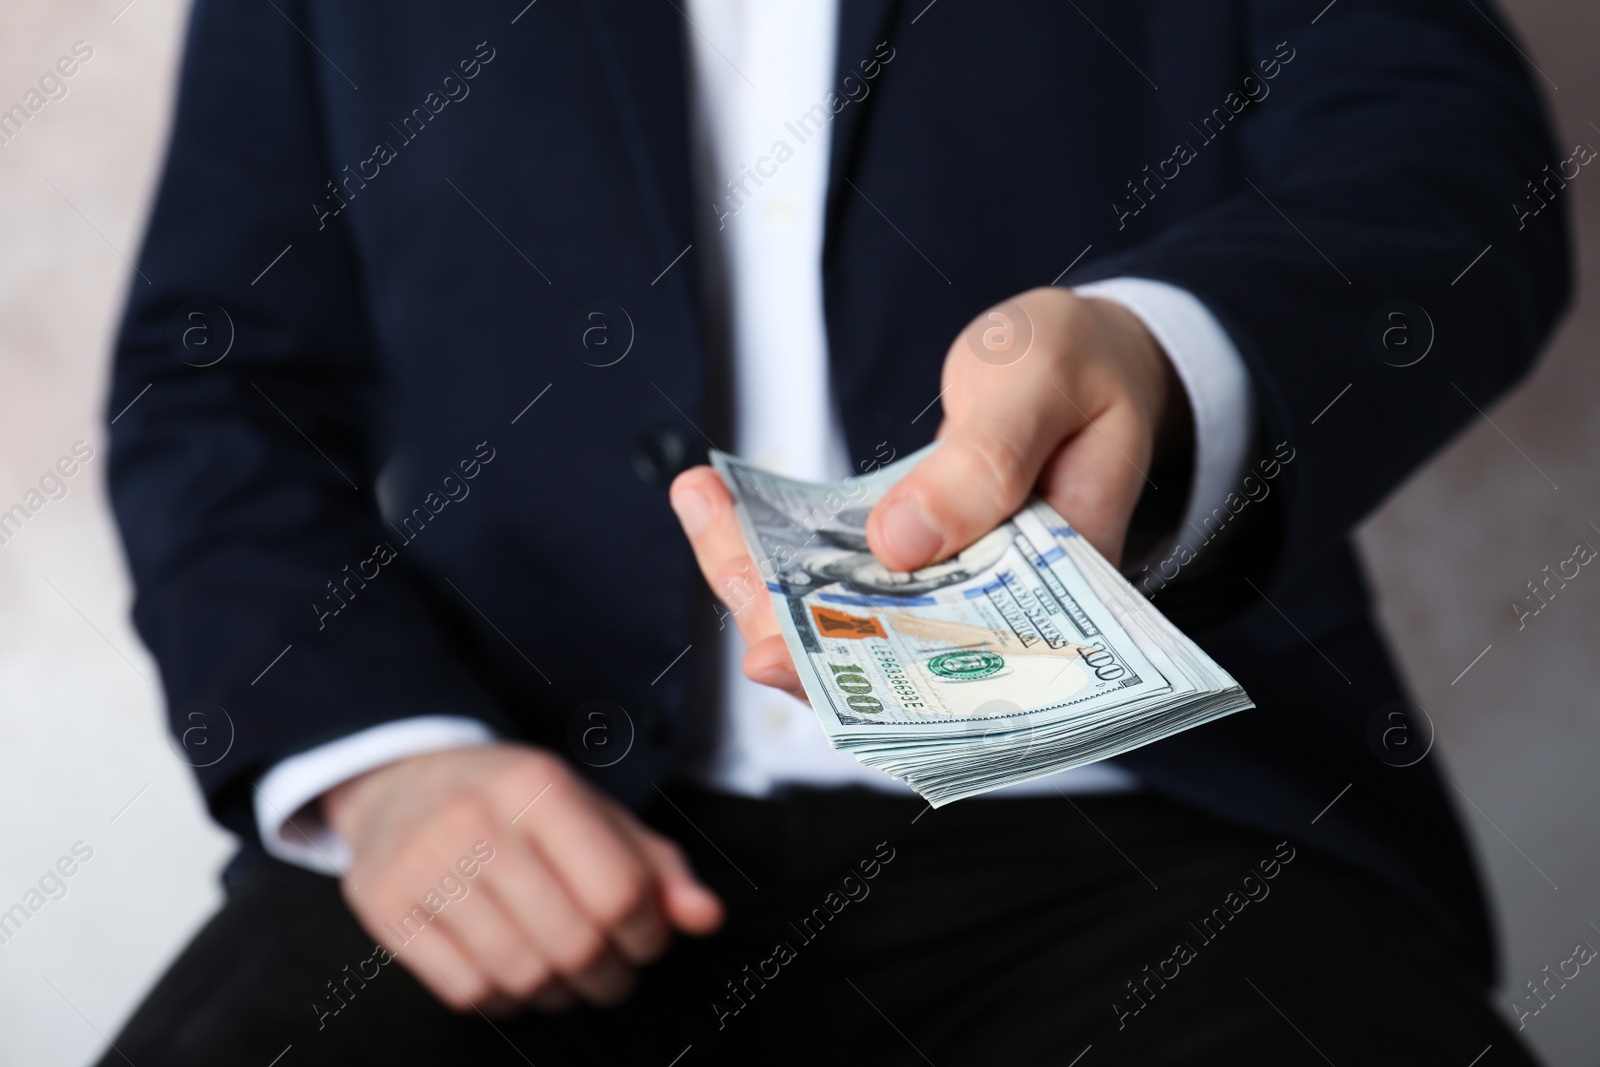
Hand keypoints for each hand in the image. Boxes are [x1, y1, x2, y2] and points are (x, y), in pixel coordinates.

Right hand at [321, 743, 723, 1013]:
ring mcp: (424, 865)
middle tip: (613, 975)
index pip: (620, 891)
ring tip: (569, 979)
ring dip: (561, 996)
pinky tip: (515, 976)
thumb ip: (656, 866)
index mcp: (539, 786)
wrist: (402, 781)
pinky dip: (507, 1001)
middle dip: (610, 977)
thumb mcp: (592, 813)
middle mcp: (477, 821)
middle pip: (574, 943)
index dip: (649, 934)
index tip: (645, 939)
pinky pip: (468, 992)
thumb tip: (707, 918)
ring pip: (522, 975)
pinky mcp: (385, 908)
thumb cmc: (517, 804)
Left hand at [669, 287, 1187, 696]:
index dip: (861, 684)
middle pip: (886, 662)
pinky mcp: (918, 567)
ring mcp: (957, 596)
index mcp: (1068, 598)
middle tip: (724, 556)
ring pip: (850, 624)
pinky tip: (720, 500)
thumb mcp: (1046, 385)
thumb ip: (988, 460)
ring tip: (705, 506)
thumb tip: (901, 543)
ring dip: (765, 581)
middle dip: (787, 625)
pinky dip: (778, 547)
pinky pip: (840, 577)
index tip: (773, 654)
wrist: (1092, 359)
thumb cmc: (1085, 368)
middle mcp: (1008, 618)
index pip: (958, 672)